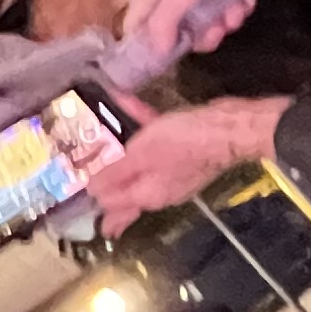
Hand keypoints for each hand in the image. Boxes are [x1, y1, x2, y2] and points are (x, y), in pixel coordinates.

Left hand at [81, 92, 279, 229]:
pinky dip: (141, 129)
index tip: (80, 194)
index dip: (97, 201)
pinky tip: (126, 103)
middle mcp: (161, 190)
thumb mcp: (141, 155)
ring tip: (103, 151)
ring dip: (123, 160)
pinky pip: (156, 145)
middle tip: (93, 197)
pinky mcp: (187, 153)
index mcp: (147, 195)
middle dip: (111, 194)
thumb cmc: (183, 143)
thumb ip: (115, 174)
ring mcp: (176, 173)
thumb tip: (91, 193)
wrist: (231, 129)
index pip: (115, 208)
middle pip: (129, 195)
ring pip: (141, 169)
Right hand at [113, 0, 263, 74]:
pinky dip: (240, 5)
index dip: (157, 47)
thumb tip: (156, 51)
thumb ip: (164, 22)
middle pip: (184, 34)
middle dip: (206, 34)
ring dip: (228, 18)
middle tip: (217, 28)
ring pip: (212, 21)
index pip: (142, 31)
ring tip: (235, 6)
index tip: (174, 54)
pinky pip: (230, 6)